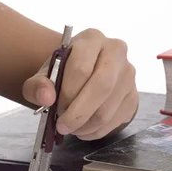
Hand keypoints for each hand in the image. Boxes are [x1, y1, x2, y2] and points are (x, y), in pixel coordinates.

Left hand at [22, 28, 137, 139]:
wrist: (82, 75)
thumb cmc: (62, 73)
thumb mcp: (43, 76)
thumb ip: (37, 85)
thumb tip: (46, 98)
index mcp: (91, 39)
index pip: (81, 68)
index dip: (66, 93)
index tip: (55, 108)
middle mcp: (115, 51)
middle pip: (101, 86)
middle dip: (79, 113)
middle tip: (63, 127)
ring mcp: (128, 73)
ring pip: (109, 107)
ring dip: (86, 125)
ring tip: (71, 129)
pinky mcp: (134, 95)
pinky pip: (117, 119)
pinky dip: (97, 131)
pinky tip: (84, 129)